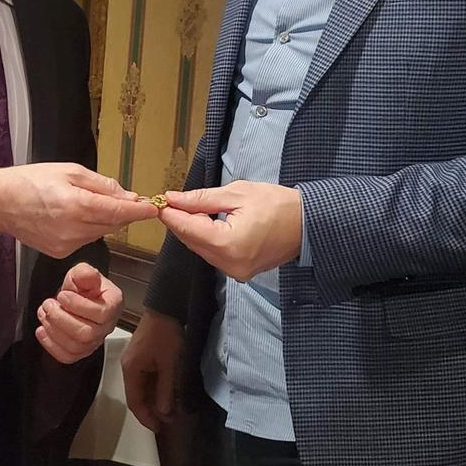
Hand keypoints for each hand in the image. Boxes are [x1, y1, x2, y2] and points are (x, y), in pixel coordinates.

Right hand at [0, 162, 156, 257]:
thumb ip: (102, 185)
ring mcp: (67, 244)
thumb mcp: (70, 171)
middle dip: (123, 212)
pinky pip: (85, 239)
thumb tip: (128, 195)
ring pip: (100, 232)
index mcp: (77, 205)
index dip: (139, 210)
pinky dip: (88, 228)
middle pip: (113, 223)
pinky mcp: (60, 253)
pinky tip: (74, 216)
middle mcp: (74, 229)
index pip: (118, 211)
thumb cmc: (32, 180)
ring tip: (88, 202)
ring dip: (105, 219)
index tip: (154, 208)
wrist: (0, 202)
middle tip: (127, 199)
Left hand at [36, 262, 122, 363]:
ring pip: (75, 346)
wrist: (78, 297)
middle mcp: (107, 326)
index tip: (62, 295)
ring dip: (54, 330)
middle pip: (86, 333)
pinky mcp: (81, 351)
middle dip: (62, 319)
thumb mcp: (83, 272)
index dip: (78, 305)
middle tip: (48, 305)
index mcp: (113, 304)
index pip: (101, 313)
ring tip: (44, 313)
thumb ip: (85, 272)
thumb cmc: (84, 286)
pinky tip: (42, 331)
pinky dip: (51, 345)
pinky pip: (67, 356)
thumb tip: (87, 276)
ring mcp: (95, 341)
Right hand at [122, 310, 183, 432]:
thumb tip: (164, 412)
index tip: (158, 429)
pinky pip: (144, 377)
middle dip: (150, 410)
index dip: (146, 417)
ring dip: (152, 399)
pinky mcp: (140, 355)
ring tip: (167, 410)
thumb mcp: (169, 364)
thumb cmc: (166, 335)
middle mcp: (128, 366)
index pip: (134, 401)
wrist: (165, 306)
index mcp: (131, 369)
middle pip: (135, 395)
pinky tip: (163, 393)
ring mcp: (133, 360)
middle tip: (166, 422)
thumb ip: (165, 389)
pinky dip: (153, 388)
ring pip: (140, 387)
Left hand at [158, 180, 302, 280]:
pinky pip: (213, 254)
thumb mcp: (237, 194)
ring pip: (200, 249)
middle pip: (191, 241)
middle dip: (179, 221)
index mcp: (228, 244)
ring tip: (186, 207)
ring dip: (191, 230)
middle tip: (170, 201)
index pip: (188, 229)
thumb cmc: (277, 204)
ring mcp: (234, 272)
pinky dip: (204, 238)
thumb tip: (173, 199)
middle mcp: (228, 264)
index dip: (170, 214)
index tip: (158, 201)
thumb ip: (201, 199)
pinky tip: (203, 222)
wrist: (308, 224)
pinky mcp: (239, 272)